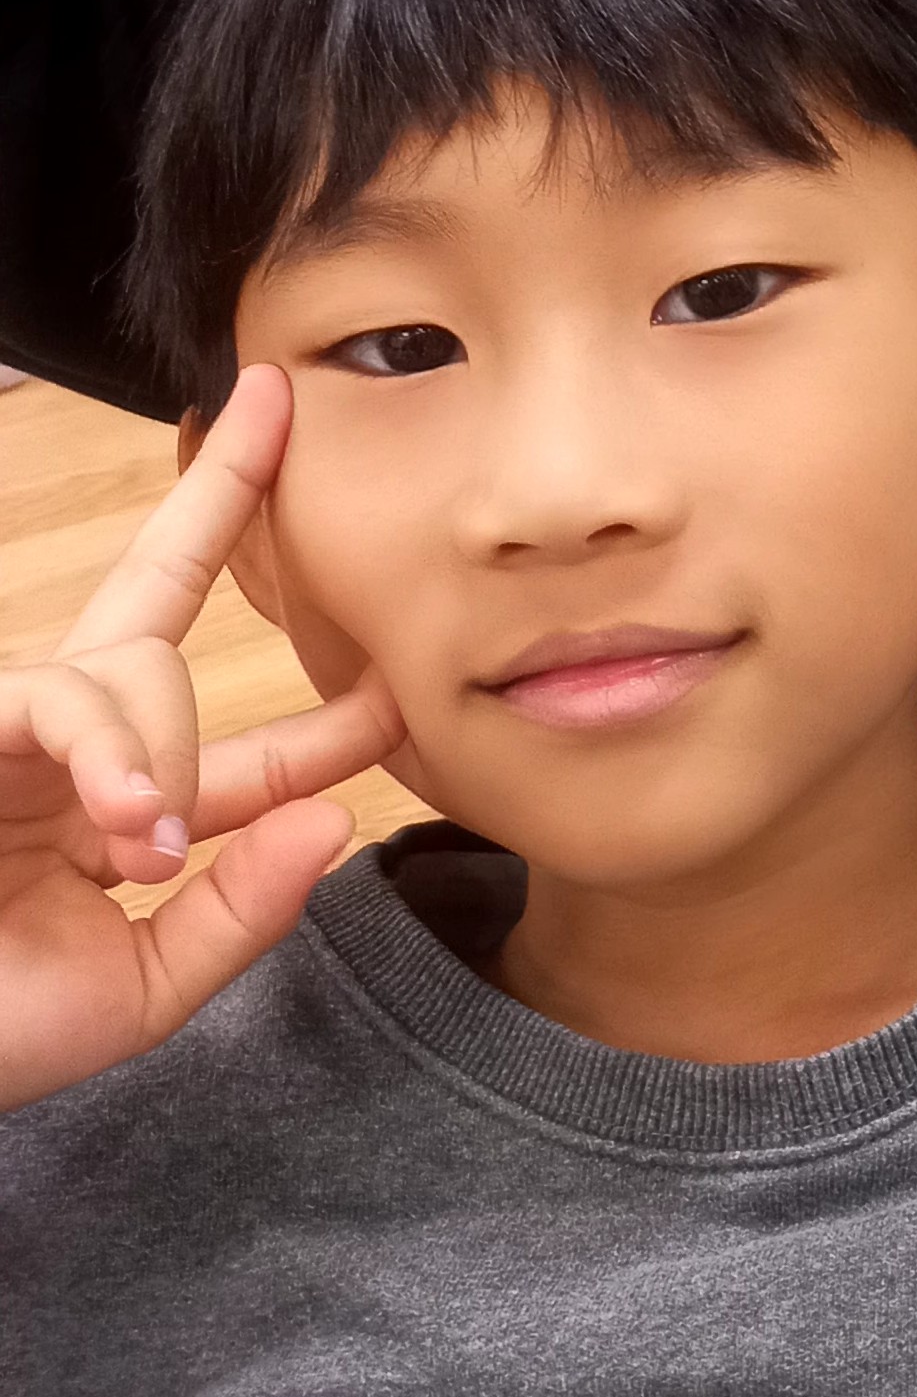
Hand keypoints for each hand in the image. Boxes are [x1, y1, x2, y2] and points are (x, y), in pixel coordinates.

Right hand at [0, 370, 398, 1110]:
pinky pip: (60, 702)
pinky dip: (109, 754)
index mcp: (112, 814)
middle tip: (268, 405)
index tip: (398, 702)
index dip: (320, 730)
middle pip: (153, 601)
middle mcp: (62, 754)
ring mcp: (8, 733)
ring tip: (144, 840)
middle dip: (218, 501)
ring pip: (128, 672)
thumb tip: (335, 821)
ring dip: (161, 750)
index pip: (237, 755)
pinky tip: (125, 819)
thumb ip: (237, 912)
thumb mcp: (140, 991)